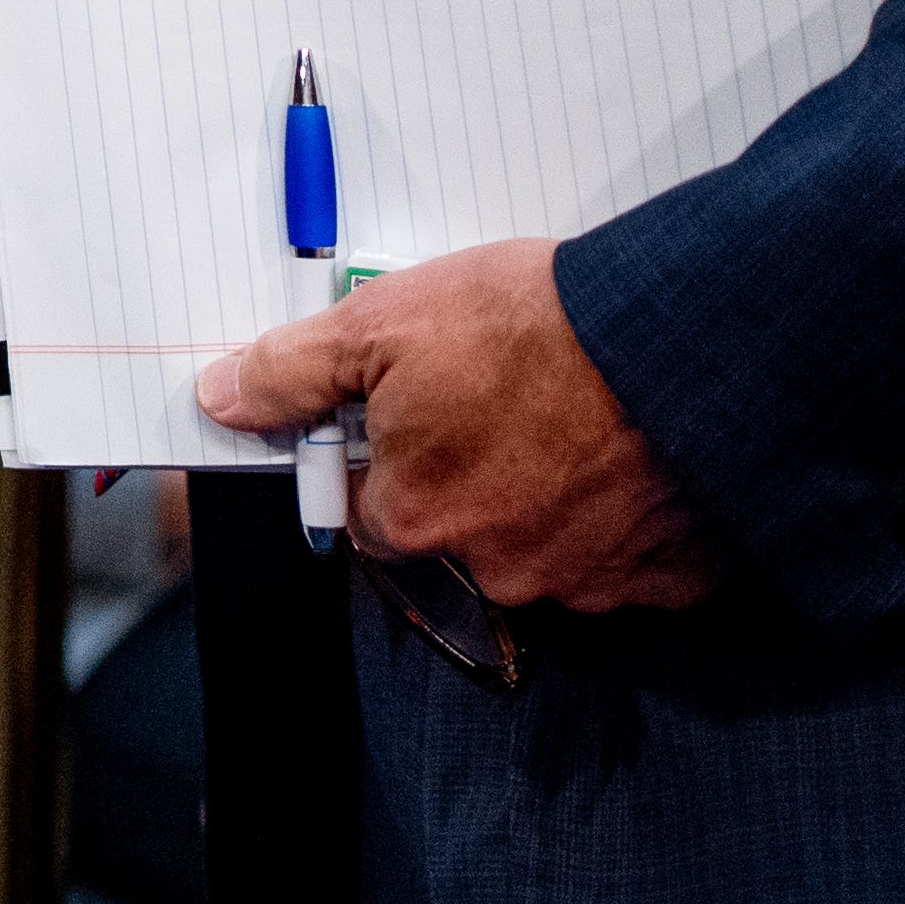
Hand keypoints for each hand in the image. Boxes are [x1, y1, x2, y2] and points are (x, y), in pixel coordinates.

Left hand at [198, 239, 713, 611]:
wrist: (682, 338)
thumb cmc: (533, 325)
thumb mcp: (382, 321)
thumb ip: (292, 372)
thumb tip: (222, 399)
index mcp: (417, 518)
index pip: (371, 512)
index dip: (385, 456)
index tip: (418, 410)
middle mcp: (498, 571)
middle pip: (461, 533)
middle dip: (475, 474)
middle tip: (508, 397)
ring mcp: (589, 583)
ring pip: (549, 546)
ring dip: (554, 495)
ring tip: (578, 413)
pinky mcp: (670, 577)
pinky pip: (634, 556)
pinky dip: (630, 514)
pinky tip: (634, 453)